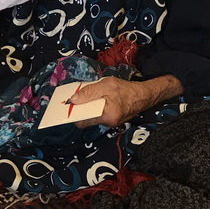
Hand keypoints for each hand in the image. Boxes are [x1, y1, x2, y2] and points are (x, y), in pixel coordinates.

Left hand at [69, 74, 183, 127]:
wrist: (144, 95)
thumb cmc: (126, 89)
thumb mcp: (107, 85)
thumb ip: (90, 92)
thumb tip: (73, 100)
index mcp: (106, 116)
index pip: (82, 120)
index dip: (72, 113)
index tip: (65, 105)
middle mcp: (107, 123)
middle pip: (85, 119)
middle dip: (78, 110)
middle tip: (72, 99)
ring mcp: (109, 123)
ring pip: (91, 116)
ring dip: (86, 108)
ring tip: (82, 97)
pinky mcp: (112, 119)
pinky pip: (97, 114)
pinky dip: (93, 107)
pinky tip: (92, 98)